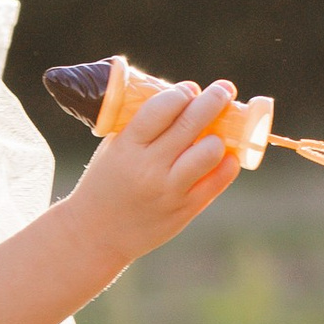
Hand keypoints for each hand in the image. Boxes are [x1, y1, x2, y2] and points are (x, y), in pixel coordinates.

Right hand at [70, 79, 244, 270]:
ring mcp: (169, 190)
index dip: (182, 93)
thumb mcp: (114, 148)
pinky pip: (218, 181)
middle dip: (214, 99)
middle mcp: (149, 167)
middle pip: (191, 123)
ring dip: (219, 136)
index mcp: (127, 147)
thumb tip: (181, 99)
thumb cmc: (106, 182)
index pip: (162, 108)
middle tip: (224, 89)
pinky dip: (227, 163)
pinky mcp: (184, 210)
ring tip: (216, 133)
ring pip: (210, 152)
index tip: (190, 89)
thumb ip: (142, 126)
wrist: (96, 233)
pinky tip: (226, 155)